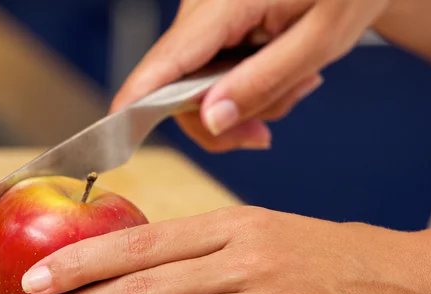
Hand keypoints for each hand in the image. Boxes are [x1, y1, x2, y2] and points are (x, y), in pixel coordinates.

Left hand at [16, 206, 430, 293]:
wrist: (414, 283)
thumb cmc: (338, 255)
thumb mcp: (270, 231)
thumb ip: (210, 246)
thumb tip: (143, 262)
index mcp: (239, 225)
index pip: (146, 241)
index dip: (86, 259)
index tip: (39, 277)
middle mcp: (244, 260)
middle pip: (145, 284)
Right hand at [110, 0, 389, 151]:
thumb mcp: (319, 41)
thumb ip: (262, 83)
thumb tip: (210, 120)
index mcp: (222, 5)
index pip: (164, 63)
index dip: (135, 107)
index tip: (111, 143)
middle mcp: (201, 11)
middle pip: (178, 90)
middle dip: (224, 120)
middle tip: (266, 132)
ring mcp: (206, 21)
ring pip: (200, 90)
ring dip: (246, 104)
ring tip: (297, 83)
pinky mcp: (215, 29)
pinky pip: (215, 76)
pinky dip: (248, 88)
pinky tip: (285, 75)